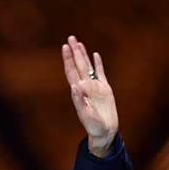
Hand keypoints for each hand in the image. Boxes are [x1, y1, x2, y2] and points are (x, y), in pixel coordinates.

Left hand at [62, 35, 117, 156]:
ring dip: (83, 55)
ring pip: (88, 67)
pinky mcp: (105, 89)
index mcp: (79, 92)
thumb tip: (74, 86)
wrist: (105, 131)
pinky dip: (97, 63)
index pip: (71, 72)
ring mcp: (95, 87)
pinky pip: (100, 73)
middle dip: (74, 52)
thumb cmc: (93, 126)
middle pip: (78, 65)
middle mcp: (85, 87)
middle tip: (70, 38)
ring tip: (79, 43)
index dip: (68, 60)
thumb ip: (79, 101)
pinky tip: (94, 54)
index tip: (65, 47)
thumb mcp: (85, 115)